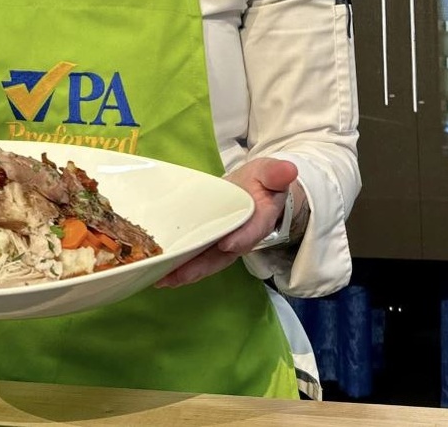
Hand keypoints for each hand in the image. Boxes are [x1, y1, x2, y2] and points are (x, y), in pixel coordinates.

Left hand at [155, 157, 298, 288]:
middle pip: (222, 255)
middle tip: (179, 275)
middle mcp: (241, 237)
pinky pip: (196, 257)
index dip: (241, 238)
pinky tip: (159, 272)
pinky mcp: (210, 243)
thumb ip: (276, 173)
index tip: (227, 244)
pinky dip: (180, 266)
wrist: (259, 191)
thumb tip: (288, 170)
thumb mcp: (270, 173)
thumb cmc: (264, 183)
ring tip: (161, 278)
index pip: (252, 230)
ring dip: (185, 271)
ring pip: (206, 261)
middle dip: (201, 266)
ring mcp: (224, 243)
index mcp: (259, 218)